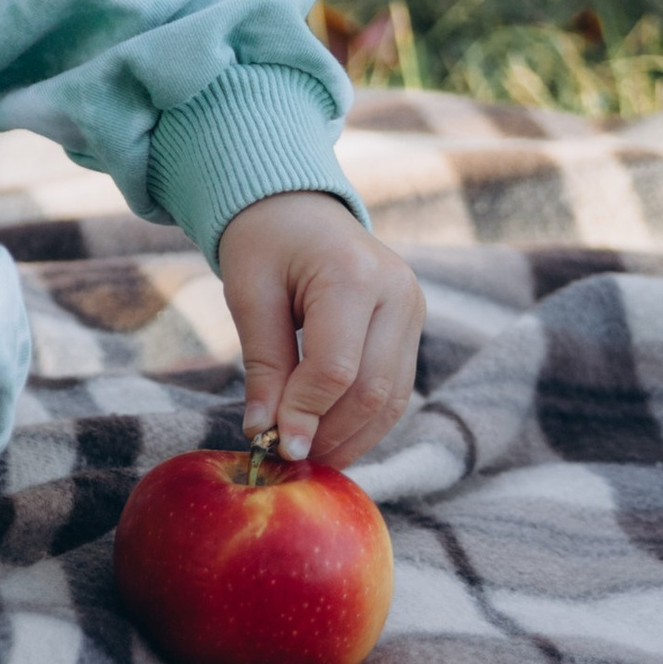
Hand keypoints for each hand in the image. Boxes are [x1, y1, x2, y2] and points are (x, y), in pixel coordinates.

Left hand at [217, 192, 424, 469]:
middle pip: (372, 389)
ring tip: (310, 456)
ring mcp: (413, 308)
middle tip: (290, 459)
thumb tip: (265, 433)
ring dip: (352, 436)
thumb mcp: (248, 294)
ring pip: (392, 397)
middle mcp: (398, 291)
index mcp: (353, 274)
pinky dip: (365, 419)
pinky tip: (332, 436)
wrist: (295, 204)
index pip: (336, 368)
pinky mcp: (412, 325)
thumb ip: (263, 364)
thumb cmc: (264, 242)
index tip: (272, 446)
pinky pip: (395, 387)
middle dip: (331, 433)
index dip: (305, 413)